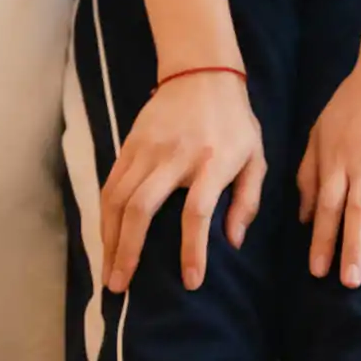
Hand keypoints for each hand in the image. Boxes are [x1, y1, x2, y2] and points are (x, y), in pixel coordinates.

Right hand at [101, 69, 265, 296]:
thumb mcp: (256, 157)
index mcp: (213, 161)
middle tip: (121, 286)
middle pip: (142, 208)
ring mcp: (147, 149)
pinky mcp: (129, 144)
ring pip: (118, 199)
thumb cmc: (234, 123)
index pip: (198, 211)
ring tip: (109, 272)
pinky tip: (105, 240)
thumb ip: (248, 200)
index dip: (193, 249)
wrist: (202, 74)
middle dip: (129, 251)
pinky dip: (104, 216)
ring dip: (110, 239)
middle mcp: (175, 156)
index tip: (190, 282)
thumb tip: (233, 241)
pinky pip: (111, 185)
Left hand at [296, 30, 360, 287]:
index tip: (318, 271)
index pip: (328, 206)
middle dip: (352, 249)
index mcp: (338, 158)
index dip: (323, 239)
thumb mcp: (321, 130)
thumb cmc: (354, 100)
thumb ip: (310, 172)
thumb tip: (303, 216)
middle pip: (358, 212)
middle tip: (349, 283)